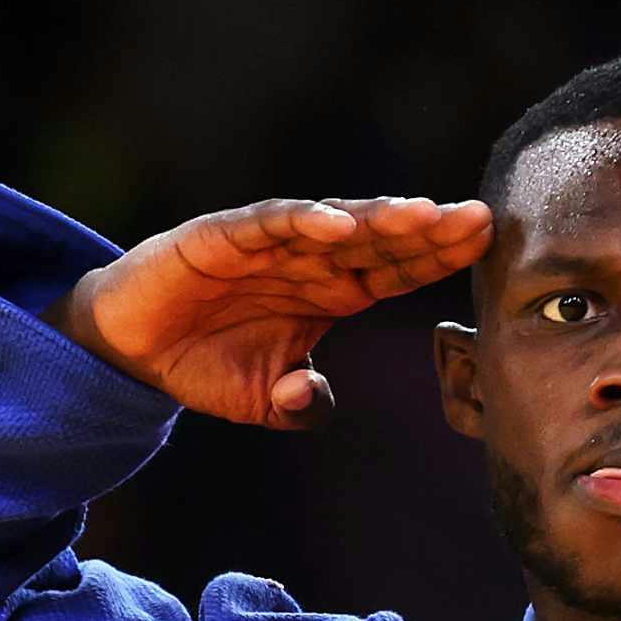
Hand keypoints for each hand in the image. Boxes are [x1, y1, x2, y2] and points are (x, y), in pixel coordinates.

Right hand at [44, 194, 492, 428]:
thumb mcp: (265, 400)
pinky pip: (268, 223)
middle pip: (380, 239)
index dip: (440, 257)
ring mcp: (268, 243)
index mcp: (332, 292)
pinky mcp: (221, 236)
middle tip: (478, 219)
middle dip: (429, 229)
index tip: (488, 247)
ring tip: (422, 215)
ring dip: (378, 218)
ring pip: (334, 222)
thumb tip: (314, 397)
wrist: (132, 352)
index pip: (398, 270)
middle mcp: (309, 259)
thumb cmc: (206, 364)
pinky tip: (340, 224)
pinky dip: (302, 220)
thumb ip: (301, 405)